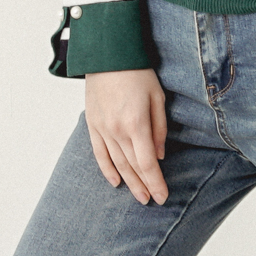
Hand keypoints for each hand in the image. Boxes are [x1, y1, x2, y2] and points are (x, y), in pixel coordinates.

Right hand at [84, 68, 168, 204]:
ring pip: (116, 163)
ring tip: (139, 196)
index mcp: (136, 123)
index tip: (163, 196)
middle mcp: (117, 130)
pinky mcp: (92, 124)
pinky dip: (107, 169)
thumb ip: (159, 128)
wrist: (107, 54)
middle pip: (132, 167)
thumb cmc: (137, 72)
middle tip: (152, 201)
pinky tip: (115, 181)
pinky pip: (99, 153)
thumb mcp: (157, 97)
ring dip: (128, 182)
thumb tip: (160, 154)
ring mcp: (102, 129)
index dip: (156, 182)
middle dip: (144, 186)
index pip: (148, 162)